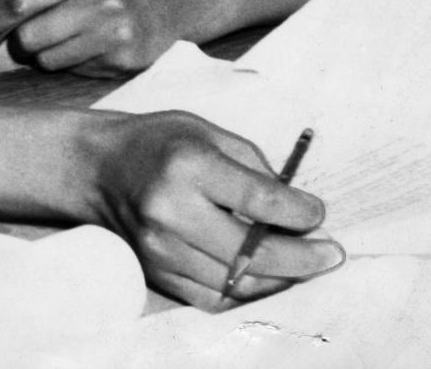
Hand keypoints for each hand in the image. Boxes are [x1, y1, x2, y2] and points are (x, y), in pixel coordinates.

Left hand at [0, 0, 213, 74]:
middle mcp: (102, 0)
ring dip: (45, 53)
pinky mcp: (126, 61)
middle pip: (29, 39)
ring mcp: (116, 34)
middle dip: (21, 40)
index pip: (21, 1)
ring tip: (66, 35)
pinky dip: (71, 62)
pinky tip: (90, 44)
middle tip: (33, 32)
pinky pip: (74, 72)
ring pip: (48, 61)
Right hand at [92, 110, 344, 308]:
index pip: (258, 200)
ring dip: (280, 278)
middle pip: (252, 252)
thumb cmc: (159, 142)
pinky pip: (213, 298)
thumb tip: (295, 206)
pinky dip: (247, 292)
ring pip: (237, 282)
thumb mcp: (207, 132)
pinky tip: (269, 277)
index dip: (299, 213)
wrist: (98, 168)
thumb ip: (253, 166)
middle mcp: (172, 213)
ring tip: (307, 266)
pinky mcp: (156, 275)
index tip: (319, 214)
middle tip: (332, 254)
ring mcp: (161, 251)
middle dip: (302, 257)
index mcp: (188, 166)